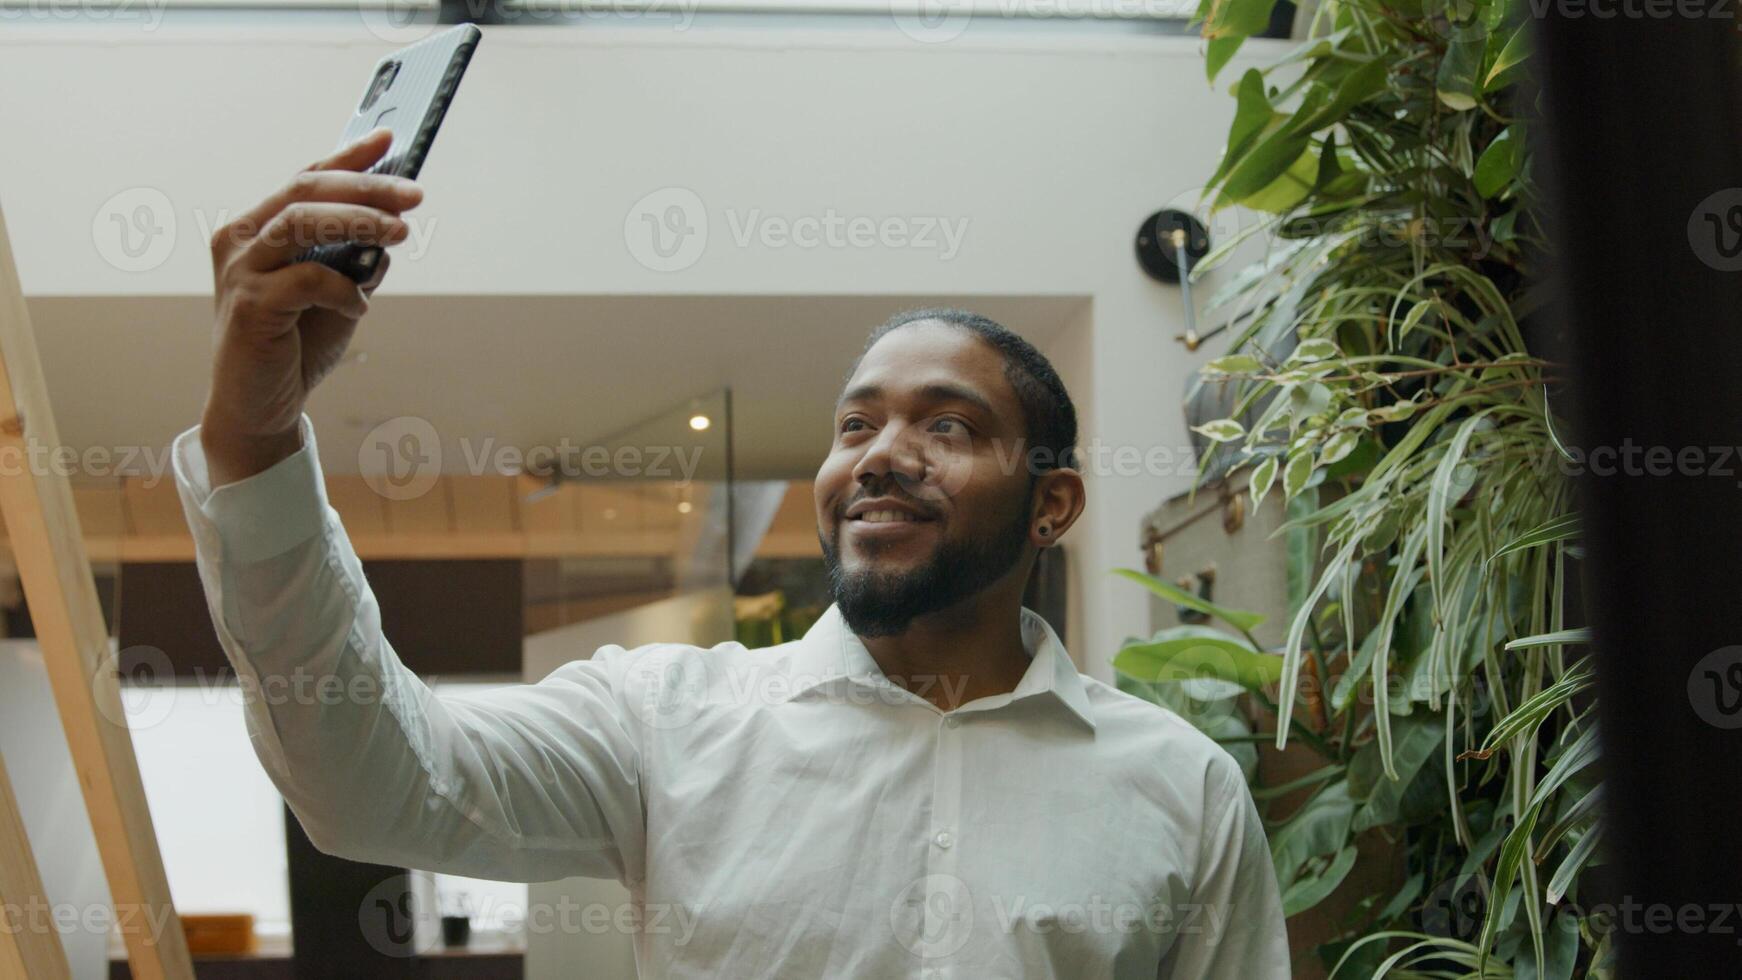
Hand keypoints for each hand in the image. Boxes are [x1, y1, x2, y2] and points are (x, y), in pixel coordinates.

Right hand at [200, 129, 422, 485]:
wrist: (259, 406)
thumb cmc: (294, 346)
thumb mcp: (333, 294)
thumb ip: (354, 260)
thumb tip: (391, 232)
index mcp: (257, 228)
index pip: (305, 177)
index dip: (348, 156)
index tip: (390, 139)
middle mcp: (240, 240)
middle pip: (306, 189)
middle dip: (366, 186)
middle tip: (414, 193)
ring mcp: (240, 272)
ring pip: (302, 222)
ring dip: (358, 222)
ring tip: (400, 233)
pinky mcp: (250, 307)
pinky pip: (307, 280)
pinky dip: (343, 288)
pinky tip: (358, 306)